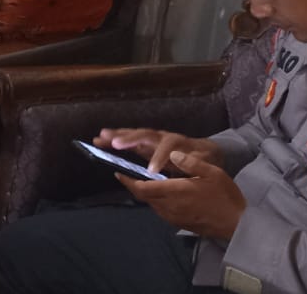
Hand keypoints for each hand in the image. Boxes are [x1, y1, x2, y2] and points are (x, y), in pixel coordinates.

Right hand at [95, 128, 223, 173]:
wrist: (204, 151)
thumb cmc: (204, 159)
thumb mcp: (206, 163)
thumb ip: (195, 163)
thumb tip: (184, 161)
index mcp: (178, 143)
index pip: (167, 147)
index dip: (159, 157)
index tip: (152, 171)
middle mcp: (163, 137)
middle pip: (145, 135)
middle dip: (130, 139)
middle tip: (115, 143)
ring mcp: (153, 139)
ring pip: (135, 135)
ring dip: (117, 136)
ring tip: (100, 136)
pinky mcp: (146, 143)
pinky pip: (130, 140)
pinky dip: (116, 138)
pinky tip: (102, 139)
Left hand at [120, 150, 245, 240]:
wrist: (237, 225)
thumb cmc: (226, 197)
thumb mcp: (213, 174)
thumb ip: (191, 163)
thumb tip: (172, 152)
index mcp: (175, 192)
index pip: (142, 187)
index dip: (128, 180)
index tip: (118, 170)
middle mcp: (169, 206)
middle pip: (143, 195)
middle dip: (132, 184)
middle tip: (125, 172)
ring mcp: (173, 217)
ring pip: (150, 203)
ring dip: (144, 192)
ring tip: (141, 179)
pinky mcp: (177, 223)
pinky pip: (160, 209)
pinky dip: (154, 199)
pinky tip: (160, 191)